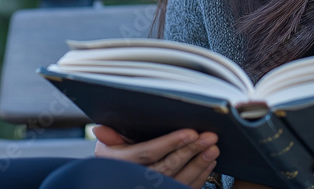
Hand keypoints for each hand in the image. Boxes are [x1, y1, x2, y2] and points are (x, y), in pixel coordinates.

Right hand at [93, 125, 219, 188]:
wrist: (117, 182)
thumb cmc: (114, 162)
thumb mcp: (106, 149)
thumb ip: (109, 136)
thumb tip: (100, 129)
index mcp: (121, 164)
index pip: (149, 153)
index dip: (171, 143)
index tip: (190, 132)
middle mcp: (137, 180)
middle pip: (168, 166)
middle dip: (191, 151)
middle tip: (209, 137)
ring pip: (180, 180)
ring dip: (199, 164)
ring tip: (213, 148)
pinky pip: (185, 188)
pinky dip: (200, 176)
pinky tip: (208, 163)